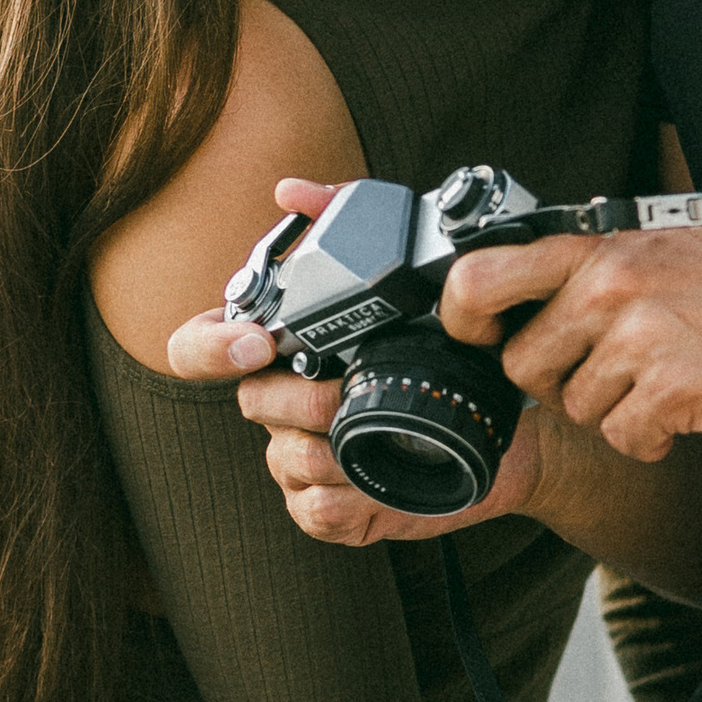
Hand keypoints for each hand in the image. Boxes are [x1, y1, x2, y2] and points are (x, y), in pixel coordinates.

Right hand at [164, 184, 559, 548]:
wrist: (505, 424)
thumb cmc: (444, 347)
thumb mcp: (404, 271)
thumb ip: (343, 216)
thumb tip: (290, 191)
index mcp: (278, 347)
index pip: (196, 345)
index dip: (210, 346)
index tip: (256, 343)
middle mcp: (278, 399)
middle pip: (248, 402)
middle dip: (295, 399)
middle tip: (341, 393)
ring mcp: (298, 454)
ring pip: (281, 458)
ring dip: (325, 450)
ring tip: (371, 435)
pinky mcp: (329, 504)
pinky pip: (313, 509)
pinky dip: (345, 500)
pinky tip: (376, 483)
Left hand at [438, 226, 701, 460]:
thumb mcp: (674, 248)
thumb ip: (605, 269)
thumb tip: (545, 295)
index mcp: (605, 249)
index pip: (482, 277)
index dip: (464, 318)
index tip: (479, 337)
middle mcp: (610, 288)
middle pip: (524, 365)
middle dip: (561, 382)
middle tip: (619, 373)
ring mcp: (639, 341)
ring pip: (577, 408)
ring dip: (619, 410)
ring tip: (674, 381)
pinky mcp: (670, 392)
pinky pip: (624, 439)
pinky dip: (654, 438)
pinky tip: (692, 409)